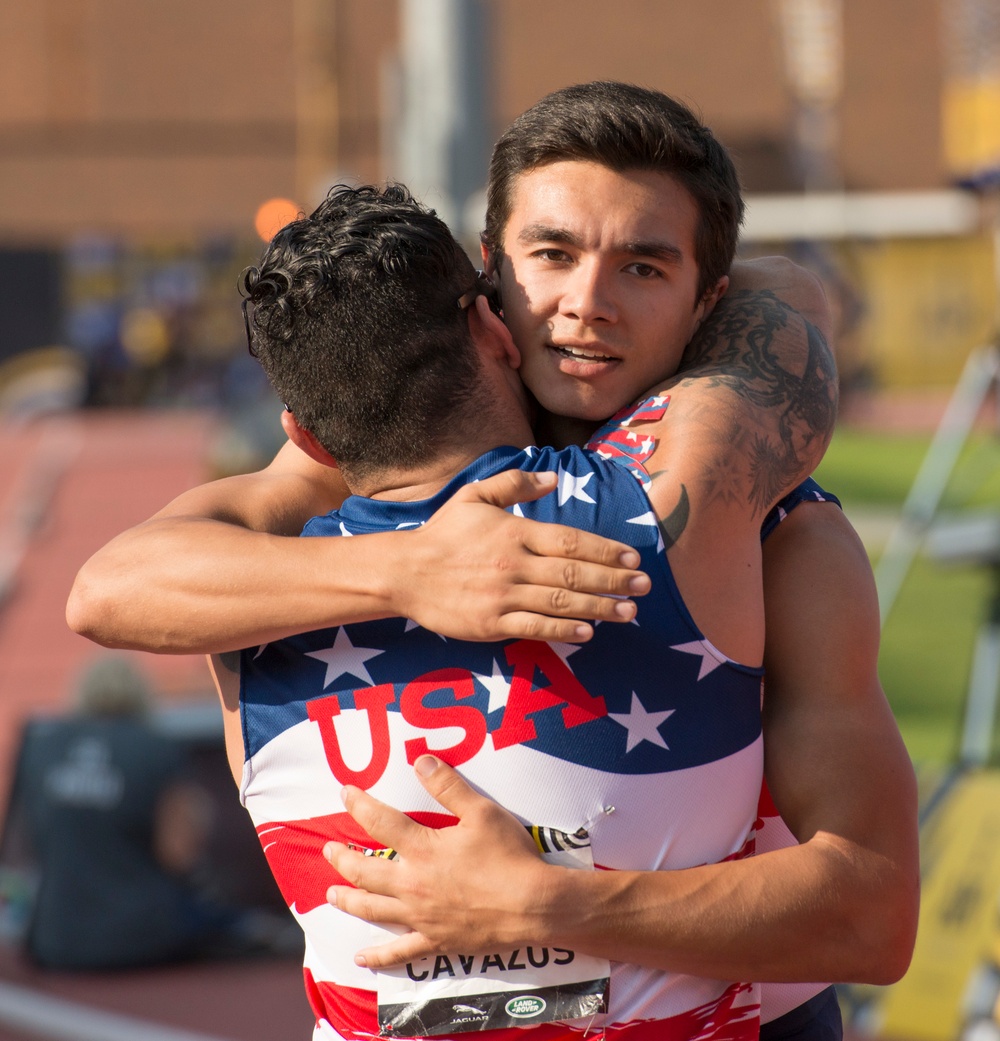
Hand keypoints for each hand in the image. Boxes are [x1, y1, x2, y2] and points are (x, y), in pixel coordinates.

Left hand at [325, 756, 549, 967]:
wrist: (533, 905)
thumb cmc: (509, 856)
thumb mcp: (481, 811)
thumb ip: (448, 786)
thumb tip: (420, 761)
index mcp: (423, 850)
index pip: (380, 822)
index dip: (359, 805)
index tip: (345, 793)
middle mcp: (413, 884)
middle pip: (365, 871)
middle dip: (342, 858)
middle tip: (328, 849)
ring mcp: (421, 916)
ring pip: (373, 910)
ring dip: (349, 900)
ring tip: (331, 893)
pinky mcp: (436, 940)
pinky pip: (400, 952)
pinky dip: (379, 956)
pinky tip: (362, 958)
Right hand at [398, 470, 649, 642]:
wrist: (403, 573)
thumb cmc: (442, 534)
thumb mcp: (475, 496)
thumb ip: (514, 484)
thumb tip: (552, 477)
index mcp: (514, 532)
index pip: (571, 541)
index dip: (606, 550)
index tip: (633, 558)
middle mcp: (513, 564)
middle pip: (574, 572)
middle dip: (614, 581)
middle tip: (644, 586)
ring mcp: (503, 596)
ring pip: (561, 602)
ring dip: (600, 608)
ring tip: (629, 612)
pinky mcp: (491, 624)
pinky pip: (535, 628)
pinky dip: (564, 630)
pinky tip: (589, 632)